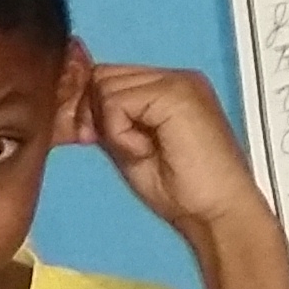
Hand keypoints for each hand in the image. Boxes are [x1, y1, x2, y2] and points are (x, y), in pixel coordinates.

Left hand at [67, 63, 267, 238]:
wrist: (215, 212)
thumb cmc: (179, 189)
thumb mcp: (128, 147)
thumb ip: (107, 120)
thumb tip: (73, 105)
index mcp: (167, 86)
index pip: (108, 76)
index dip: (91, 108)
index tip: (95, 140)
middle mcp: (175, 77)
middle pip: (102, 75)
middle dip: (95, 114)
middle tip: (122, 149)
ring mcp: (178, 82)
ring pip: (105, 86)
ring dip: (111, 127)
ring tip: (142, 151)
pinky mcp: (176, 94)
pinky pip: (116, 103)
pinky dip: (120, 134)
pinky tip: (146, 152)